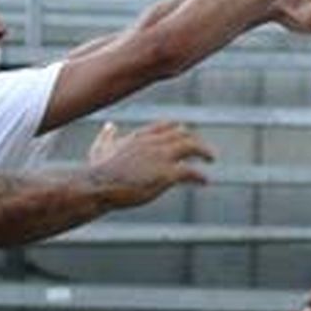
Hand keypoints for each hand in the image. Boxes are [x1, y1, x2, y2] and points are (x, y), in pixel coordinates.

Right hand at [88, 121, 213, 208]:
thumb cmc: (98, 170)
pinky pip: (190, 171)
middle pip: (183, 134)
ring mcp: (161, 156)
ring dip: (204, 151)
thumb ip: (108, 135)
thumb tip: (110, 125)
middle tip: (204, 149)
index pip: (167, 126)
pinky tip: (205, 181)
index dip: (179, 130)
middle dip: (195, 140)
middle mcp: (154, 141)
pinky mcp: (166, 174)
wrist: (98, 185)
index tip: (186, 135)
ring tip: (211, 158)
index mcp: (140, 135)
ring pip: (191, 146)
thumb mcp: (101, 147)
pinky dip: (200, 175)